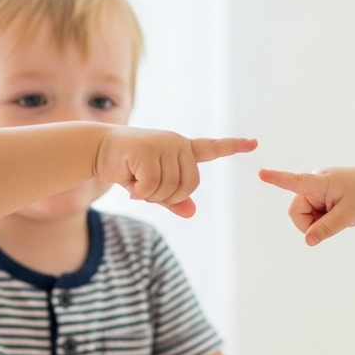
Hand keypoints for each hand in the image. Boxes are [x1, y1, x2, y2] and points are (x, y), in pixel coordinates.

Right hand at [95, 128, 256, 217]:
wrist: (99, 149)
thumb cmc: (128, 167)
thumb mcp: (152, 186)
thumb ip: (173, 199)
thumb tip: (192, 212)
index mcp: (182, 149)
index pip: (212, 148)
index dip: (233, 146)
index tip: (254, 143)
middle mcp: (177, 143)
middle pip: (189, 185)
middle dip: (167, 196)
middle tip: (147, 187)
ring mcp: (163, 145)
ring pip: (169, 188)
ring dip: (150, 194)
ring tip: (135, 179)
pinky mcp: (147, 150)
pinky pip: (152, 186)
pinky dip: (139, 191)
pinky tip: (128, 178)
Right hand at [258, 166, 354, 245]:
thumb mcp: (349, 216)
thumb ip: (327, 229)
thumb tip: (307, 240)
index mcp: (322, 181)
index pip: (296, 181)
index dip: (277, 179)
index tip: (261, 173)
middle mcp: (315, 182)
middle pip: (297, 211)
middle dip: (309, 223)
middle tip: (333, 222)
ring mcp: (317, 188)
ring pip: (304, 215)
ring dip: (317, 221)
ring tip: (338, 215)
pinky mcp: (320, 194)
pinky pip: (312, 213)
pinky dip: (322, 218)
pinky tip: (337, 212)